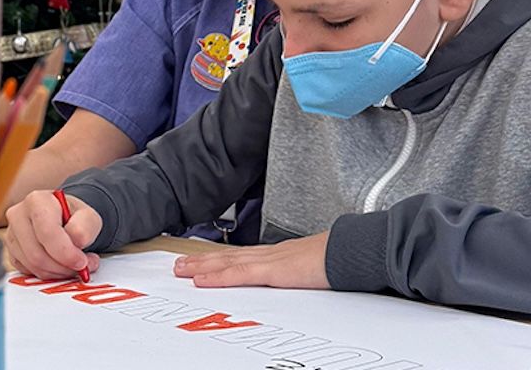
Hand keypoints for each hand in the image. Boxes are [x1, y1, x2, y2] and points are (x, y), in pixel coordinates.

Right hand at [4, 190, 102, 279]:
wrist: (63, 219)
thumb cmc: (74, 217)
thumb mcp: (88, 216)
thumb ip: (85, 227)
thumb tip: (77, 243)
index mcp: (37, 200)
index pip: (47, 232)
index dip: (66, 252)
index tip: (82, 262)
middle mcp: (18, 215)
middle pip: (37, 253)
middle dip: (63, 266)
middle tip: (82, 267)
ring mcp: (12, 234)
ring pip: (33, 265)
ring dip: (57, 272)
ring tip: (74, 265)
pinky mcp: (11, 252)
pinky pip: (28, 271)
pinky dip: (48, 274)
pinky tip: (60, 266)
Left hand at [173, 232, 331, 288]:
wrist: (352, 250)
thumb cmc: (338, 258)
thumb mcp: (312, 267)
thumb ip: (299, 271)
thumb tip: (295, 277)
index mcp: (278, 254)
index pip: (241, 256)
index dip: (219, 258)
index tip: (201, 260)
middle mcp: (269, 254)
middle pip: (228, 256)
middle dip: (202, 261)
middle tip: (178, 265)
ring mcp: (269, 260)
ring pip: (227, 263)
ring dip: (202, 267)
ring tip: (181, 270)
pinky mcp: (273, 271)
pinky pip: (239, 275)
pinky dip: (218, 277)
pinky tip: (201, 280)